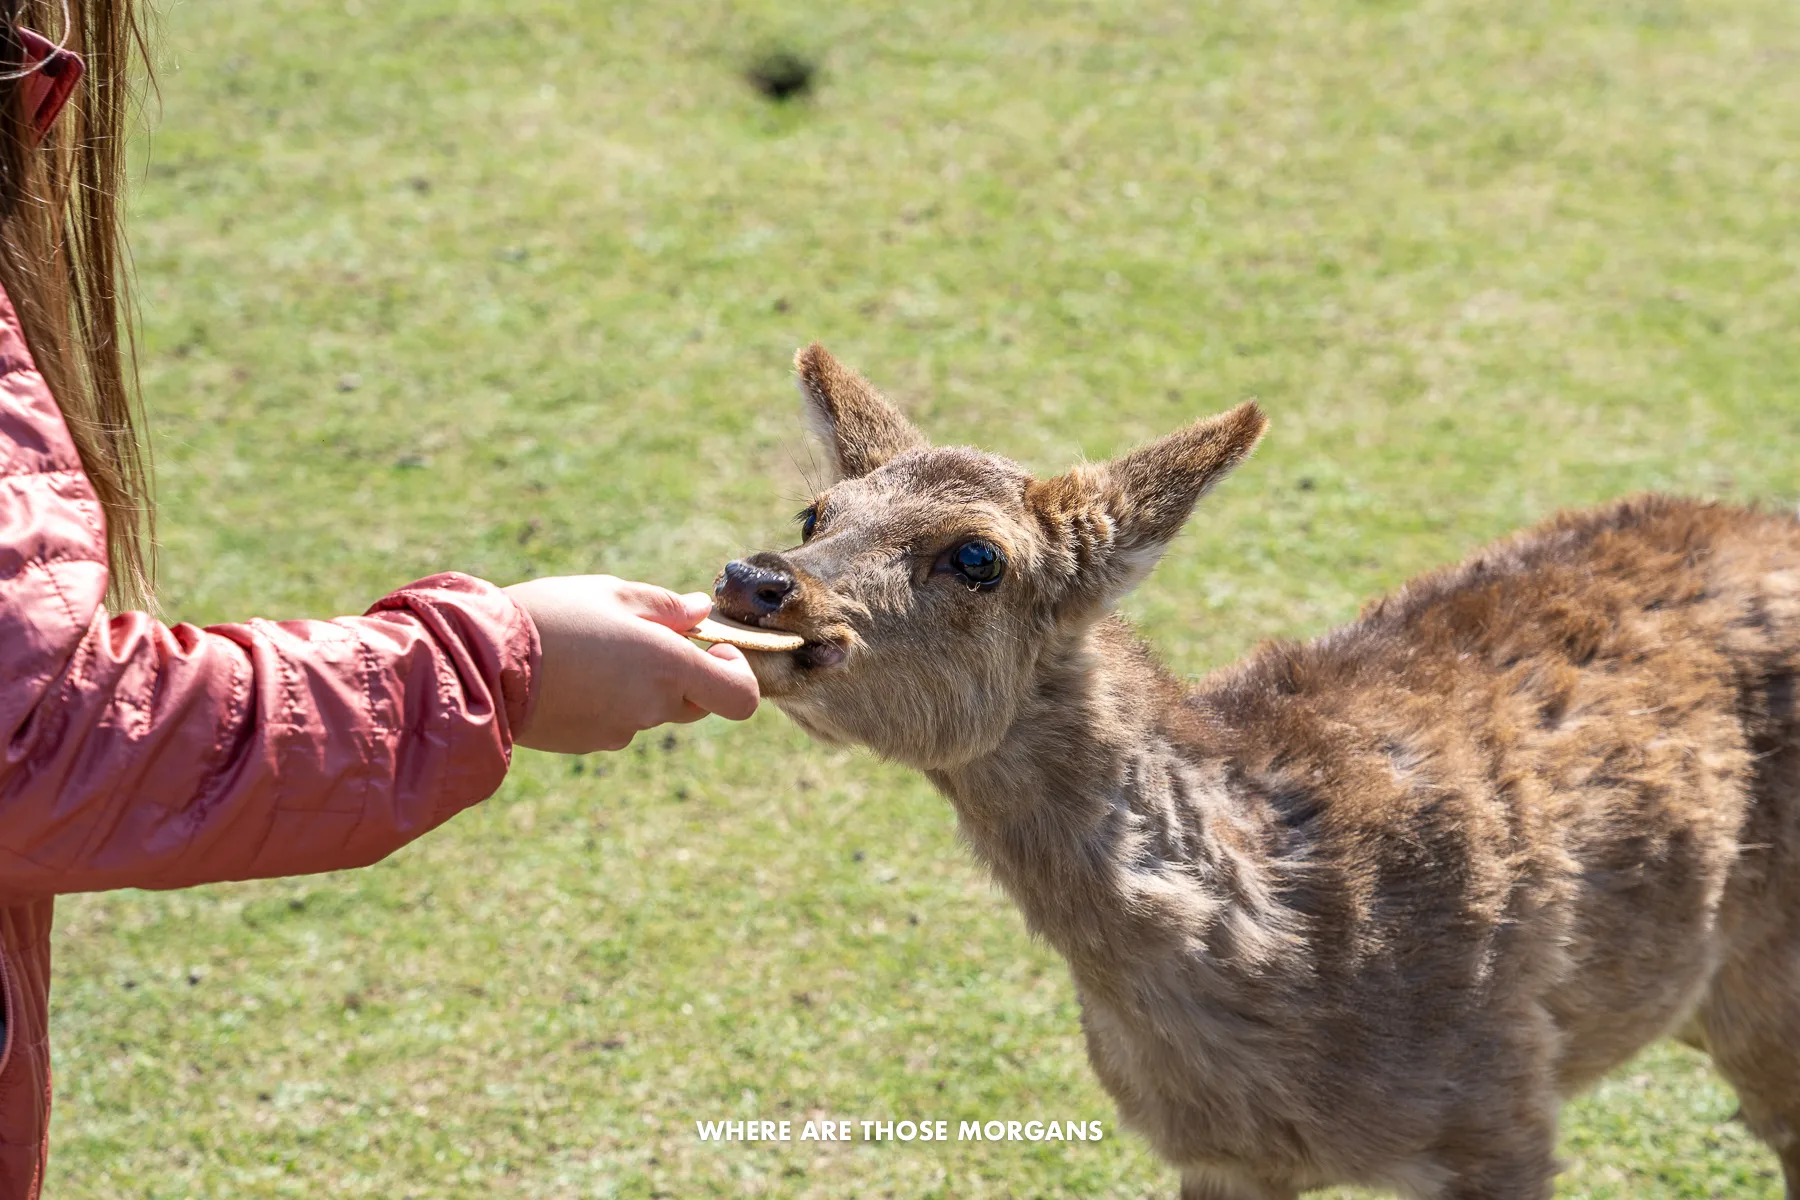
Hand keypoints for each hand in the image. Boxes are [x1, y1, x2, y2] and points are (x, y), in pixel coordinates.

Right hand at [503, 575, 759, 753]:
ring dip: (638, 685)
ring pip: (650, 710)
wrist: (480, 662)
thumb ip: (666, 607)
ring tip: (591, 649)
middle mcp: (652, 708)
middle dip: (683, 674)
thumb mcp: (613, 594)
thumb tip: (700, 612)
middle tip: (643, 638)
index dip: (736, 672)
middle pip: (696, 702)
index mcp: (669, 668)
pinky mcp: (587, 743)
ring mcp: (619, 732)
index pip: (739, 696)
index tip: (710, 646)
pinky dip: (606, 701)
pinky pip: (614, 721)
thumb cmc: (552, 617)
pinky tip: (570, 674)